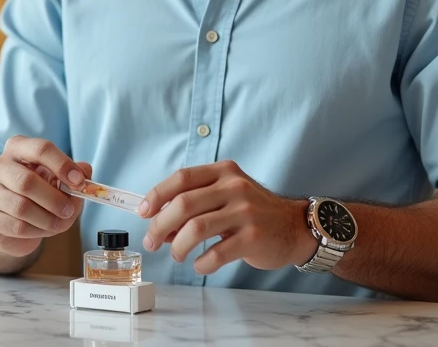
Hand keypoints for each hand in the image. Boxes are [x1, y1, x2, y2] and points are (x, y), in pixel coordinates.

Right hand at [0, 136, 91, 257]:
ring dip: (48, 219)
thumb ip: (74, 174)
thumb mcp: (57, 179)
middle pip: (27, 181)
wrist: (9, 220)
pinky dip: (37, 231)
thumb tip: (85, 171)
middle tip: (69, 210)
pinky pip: (17, 227)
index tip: (79, 182)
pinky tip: (43, 229)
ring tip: (59, 223)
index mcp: (18, 147)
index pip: (40, 149)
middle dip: (55, 199)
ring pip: (22, 208)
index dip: (62, 165)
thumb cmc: (36, 193)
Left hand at [139, 160, 311, 274]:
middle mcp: (234, 187)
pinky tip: (200, 264)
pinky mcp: (253, 237)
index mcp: (223, 172)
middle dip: (160, 225)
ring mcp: (245, 212)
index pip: (181, 178)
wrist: (294, 227)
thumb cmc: (253, 211)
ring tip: (177, 255)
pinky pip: (216, 253)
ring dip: (178, 246)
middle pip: (183, 204)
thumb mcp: (226, 196)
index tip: (143, 213)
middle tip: (151, 241)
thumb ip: (195, 206)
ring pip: (195, 229)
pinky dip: (201, 263)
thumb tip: (160, 226)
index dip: (157, 195)